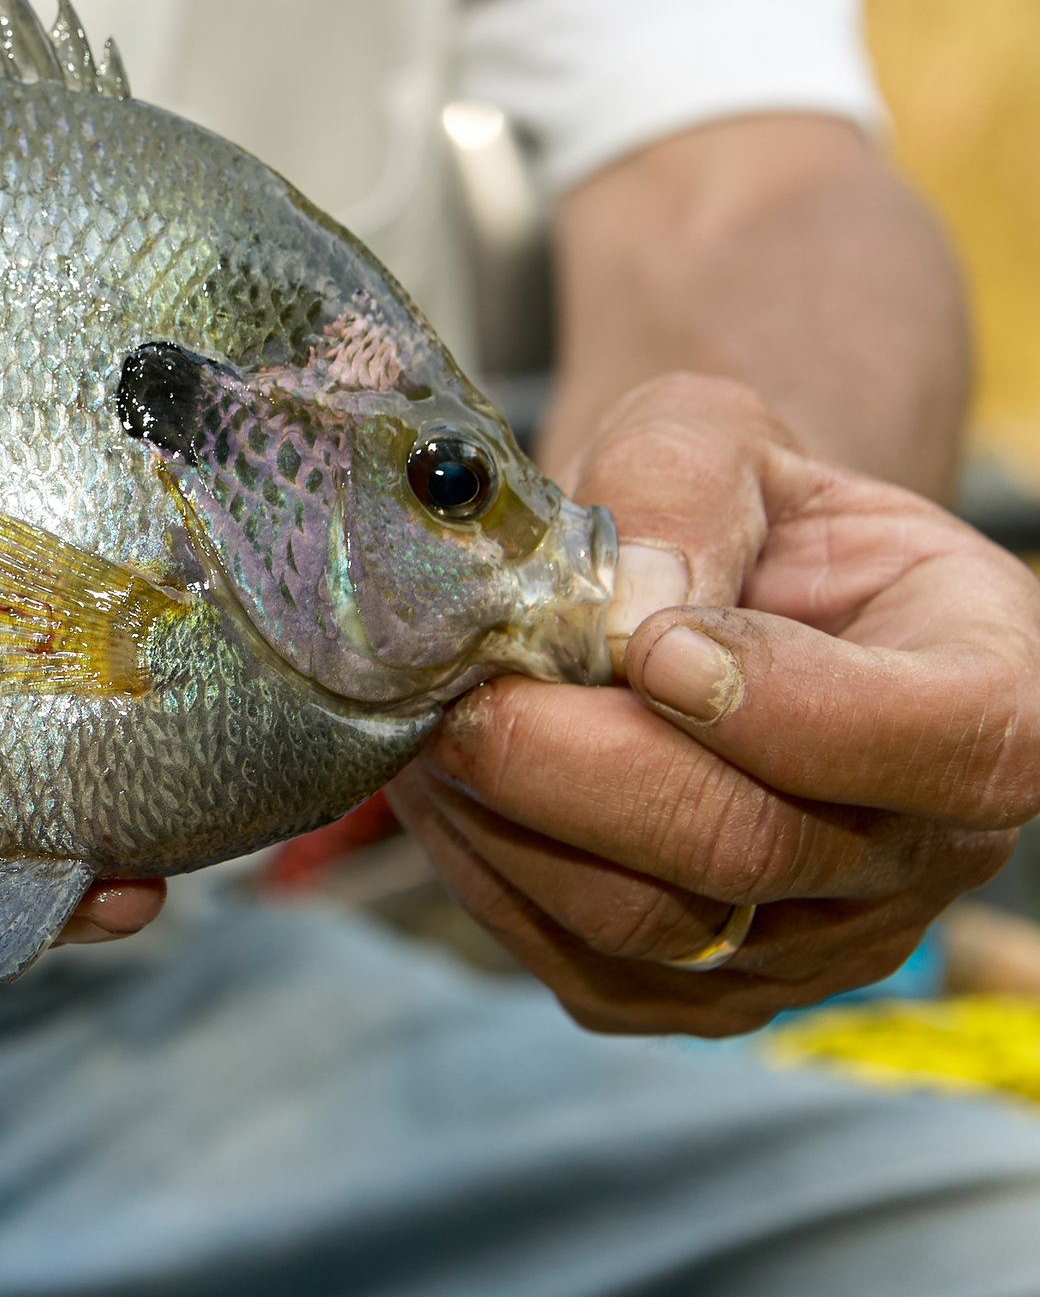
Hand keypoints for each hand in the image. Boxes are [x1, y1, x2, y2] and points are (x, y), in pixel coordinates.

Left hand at [389, 374, 1037, 1035]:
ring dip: (508, 815)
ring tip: (447, 714)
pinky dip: (488, 868)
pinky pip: (580, 963)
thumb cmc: (723, 512)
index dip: (781, 702)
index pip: (945, 741)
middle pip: (751, 848)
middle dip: (573, 761)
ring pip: (643, 923)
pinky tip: (460, 781)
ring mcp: (822, 943)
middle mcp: (931, 846)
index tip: (649, 641)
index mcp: (997, 690)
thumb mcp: (715, 435)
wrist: (692, 602)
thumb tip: (626, 608)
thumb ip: (680, 485)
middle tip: (467, 685)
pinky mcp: (707, 996)